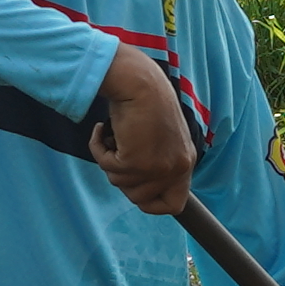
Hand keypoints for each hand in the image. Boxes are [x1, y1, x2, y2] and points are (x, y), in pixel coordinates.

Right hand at [87, 46, 197, 214]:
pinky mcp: (136, 162)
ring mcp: (158, 168)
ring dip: (110, 160)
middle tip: (120, 151)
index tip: (134, 186)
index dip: (151, 203)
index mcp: (185, 161)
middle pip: (140, 199)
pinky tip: (103, 129)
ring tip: (116, 134)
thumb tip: (135, 188)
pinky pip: (107, 167)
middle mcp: (177, 168)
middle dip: (123, 178)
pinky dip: (98, 148)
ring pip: (120, 184)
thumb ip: (155, 162)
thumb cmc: (143, 100)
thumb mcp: (158, 137)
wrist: (138, 81)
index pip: (174, 204)